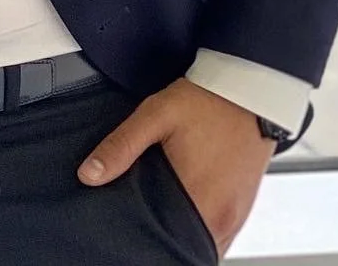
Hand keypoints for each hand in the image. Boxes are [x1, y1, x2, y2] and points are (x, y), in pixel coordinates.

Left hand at [76, 78, 274, 255]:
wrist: (248, 90)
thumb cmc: (206, 102)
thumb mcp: (155, 115)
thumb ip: (121, 146)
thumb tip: (89, 174)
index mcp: (200, 201)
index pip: (167, 244)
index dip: (146, 241)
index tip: (131, 230)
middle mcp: (222, 218)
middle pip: (185, 246)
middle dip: (162, 238)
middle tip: (141, 219)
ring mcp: (236, 216)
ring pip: (204, 243)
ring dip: (182, 234)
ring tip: (160, 212)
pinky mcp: (243, 208)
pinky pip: (218, 233)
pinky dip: (199, 227)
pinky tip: (183, 208)